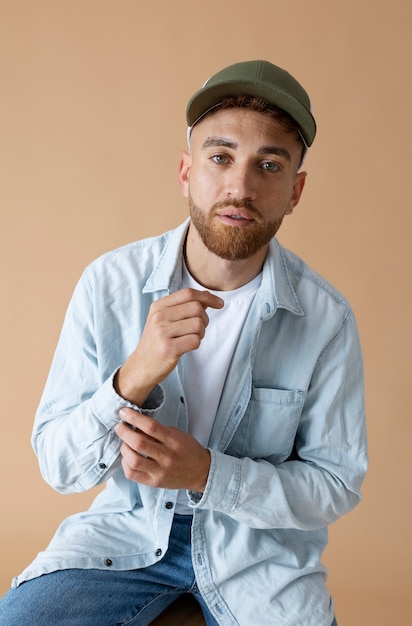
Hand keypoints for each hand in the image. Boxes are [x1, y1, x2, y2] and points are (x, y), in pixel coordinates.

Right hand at [115, 288, 223, 404]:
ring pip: (198, 324)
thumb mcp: (164, 319)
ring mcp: (162, 332)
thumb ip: (183, 307)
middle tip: (199, 328)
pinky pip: (195, 340)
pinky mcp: (168, 348)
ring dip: (201, 333)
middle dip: (205, 318)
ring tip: (192, 338)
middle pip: (196, 308)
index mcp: (158, 306)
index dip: (207, 296)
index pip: (188, 293)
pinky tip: (187, 346)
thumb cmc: (157, 341)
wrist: (141, 365)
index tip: (219, 303)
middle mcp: (159, 316)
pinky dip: (196, 343)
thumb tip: (207, 296)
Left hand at [115, 407, 210, 491]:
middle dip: (124, 432)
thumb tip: (135, 425)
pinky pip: (132, 474)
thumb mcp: (177, 434)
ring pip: (133, 460)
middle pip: (139, 443)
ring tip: (124, 442)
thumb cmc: (187, 450)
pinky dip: (125, 463)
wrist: (201, 472)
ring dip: (124, 448)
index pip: (150, 426)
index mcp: (173, 441)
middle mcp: (166, 456)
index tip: (124, 412)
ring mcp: (159, 471)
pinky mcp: (154, 483)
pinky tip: (128, 457)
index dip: (134, 417)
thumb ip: (158, 431)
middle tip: (120, 426)